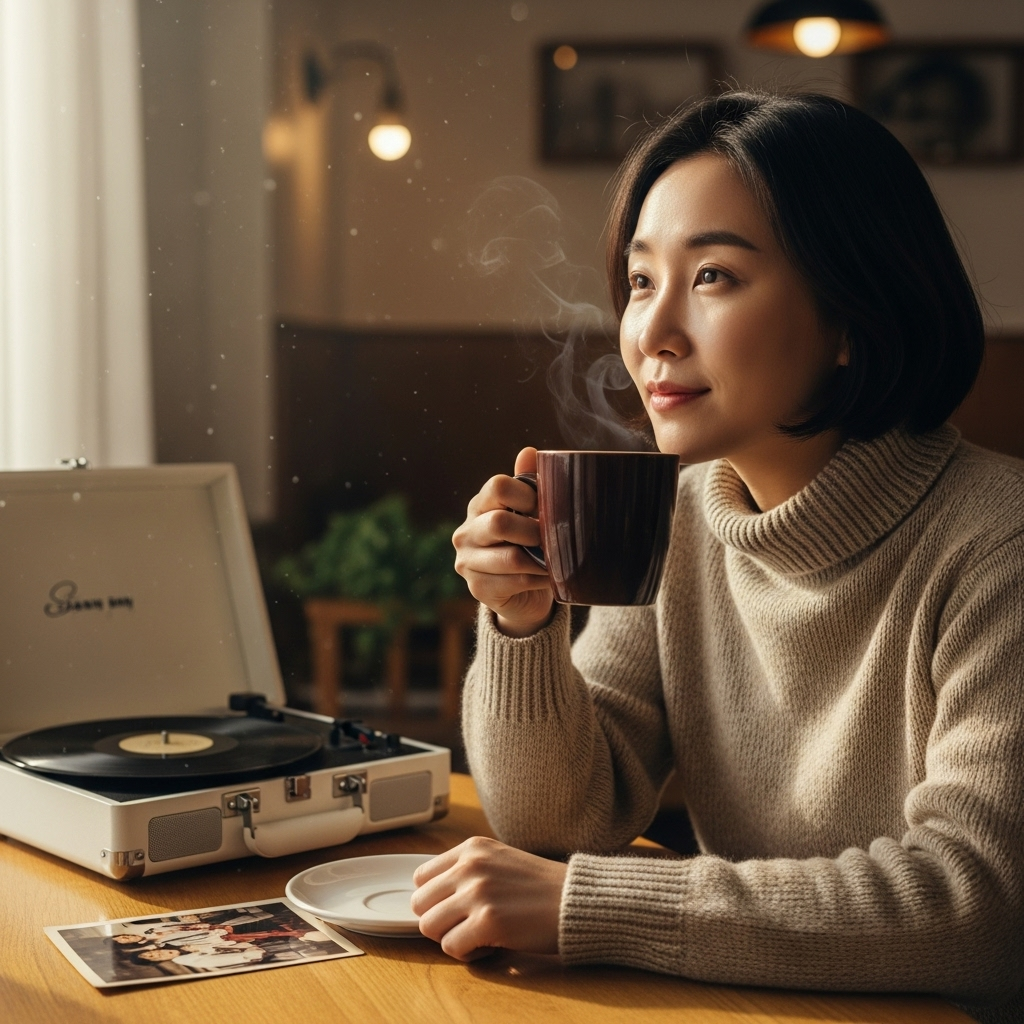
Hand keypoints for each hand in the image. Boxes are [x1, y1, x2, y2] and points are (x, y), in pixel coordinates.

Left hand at [411, 836, 566, 961]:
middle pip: (420, 903)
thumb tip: (431, 897)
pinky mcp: (487, 921)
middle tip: (466, 925)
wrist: (575, 900)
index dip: (435, 900)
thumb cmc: (540, 886)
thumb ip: (467, 870)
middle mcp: (470, 865)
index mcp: (471, 848)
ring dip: (451, 937)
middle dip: (439, 920)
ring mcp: (477, 892)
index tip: (456, 909)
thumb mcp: (498, 860)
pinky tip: (490, 945)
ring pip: (429, 926)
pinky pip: (450, 947)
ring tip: (477, 935)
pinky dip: (467, 953)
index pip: (421, 878)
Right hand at [453, 447, 553, 636]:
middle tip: (550, 537)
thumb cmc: (526, 543)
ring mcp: (468, 562)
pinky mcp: (477, 588)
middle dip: (533, 531)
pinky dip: (538, 579)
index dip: (528, 495)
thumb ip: (528, 482)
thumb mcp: (529, 511)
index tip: (544, 507)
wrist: (521, 591)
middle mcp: (466, 532)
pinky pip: (516, 581)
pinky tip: (546, 577)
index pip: (498, 486)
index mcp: (479, 505)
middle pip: (499, 522)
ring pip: (512, 558)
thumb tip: (529, 451)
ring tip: (554, 559)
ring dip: (541, 560)